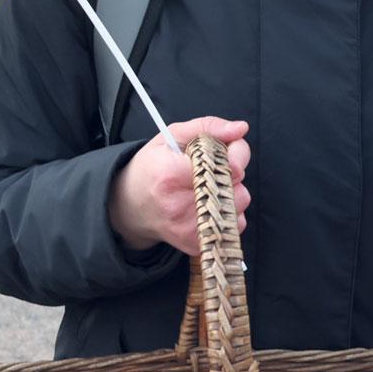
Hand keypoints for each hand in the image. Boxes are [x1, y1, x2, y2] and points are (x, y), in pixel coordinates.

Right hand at [109, 117, 251, 256]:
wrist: (132, 205)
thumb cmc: (153, 167)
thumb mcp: (172, 136)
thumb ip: (208, 127)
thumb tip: (241, 129)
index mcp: (171, 174)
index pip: (225, 166)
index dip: (234, 154)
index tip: (227, 150)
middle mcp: (179, 206)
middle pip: (236, 187)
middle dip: (233, 173)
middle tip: (214, 168)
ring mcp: (188, 229)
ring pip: (239, 207)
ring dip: (233, 193)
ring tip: (210, 186)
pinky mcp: (196, 244)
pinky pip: (234, 226)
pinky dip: (229, 213)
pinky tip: (209, 204)